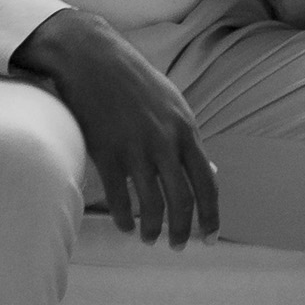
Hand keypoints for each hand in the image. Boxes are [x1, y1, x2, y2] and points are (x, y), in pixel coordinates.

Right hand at [9, 10, 219, 246]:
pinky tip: (124, 225)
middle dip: (182, 230)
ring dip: (152, 229)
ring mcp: (136, 148)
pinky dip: (123, 217)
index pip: (207, 183)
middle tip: (178, 246)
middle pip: (182, 201)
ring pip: (151, 204)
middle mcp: (165, 142)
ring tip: (150, 239)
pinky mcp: (106, 152)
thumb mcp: (172, 104)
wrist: (92, 58)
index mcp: (186, 129)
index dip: (211, 216)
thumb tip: (209, 172)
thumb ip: (188, 139)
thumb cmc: (134, 81)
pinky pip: (119, 198)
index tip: (211, 238)